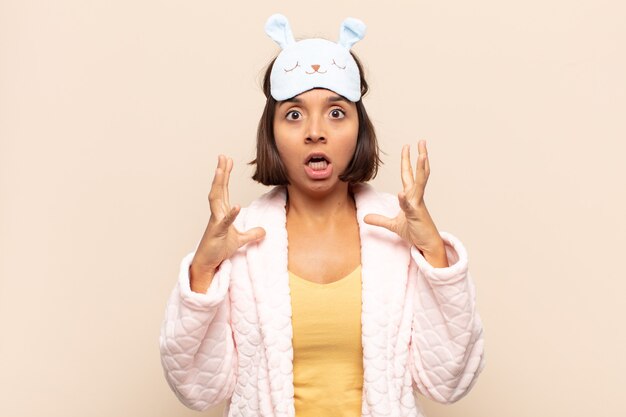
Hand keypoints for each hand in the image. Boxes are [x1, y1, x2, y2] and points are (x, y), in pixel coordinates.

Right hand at [191, 155, 265, 284]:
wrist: (208, 263)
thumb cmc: (219, 249)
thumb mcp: (240, 240)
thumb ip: (251, 234)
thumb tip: (264, 231)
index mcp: (222, 212)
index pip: (224, 189)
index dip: (226, 175)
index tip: (228, 160)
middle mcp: (217, 213)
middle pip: (219, 189)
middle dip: (221, 172)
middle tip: (223, 157)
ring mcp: (216, 222)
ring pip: (216, 199)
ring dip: (219, 184)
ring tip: (221, 170)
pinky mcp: (217, 233)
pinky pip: (224, 222)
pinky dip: (231, 214)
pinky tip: (236, 206)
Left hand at [364, 140, 446, 264]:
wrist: (426, 244)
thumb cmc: (415, 232)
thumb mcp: (393, 225)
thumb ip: (379, 219)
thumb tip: (365, 218)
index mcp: (410, 196)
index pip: (408, 174)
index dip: (407, 160)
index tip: (407, 146)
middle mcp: (416, 197)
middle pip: (417, 173)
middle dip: (419, 157)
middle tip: (421, 141)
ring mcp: (418, 204)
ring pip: (420, 183)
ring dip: (421, 169)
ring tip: (422, 155)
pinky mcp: (417, 215)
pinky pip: (409, 206)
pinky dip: (404, 200)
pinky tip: (401, 193)